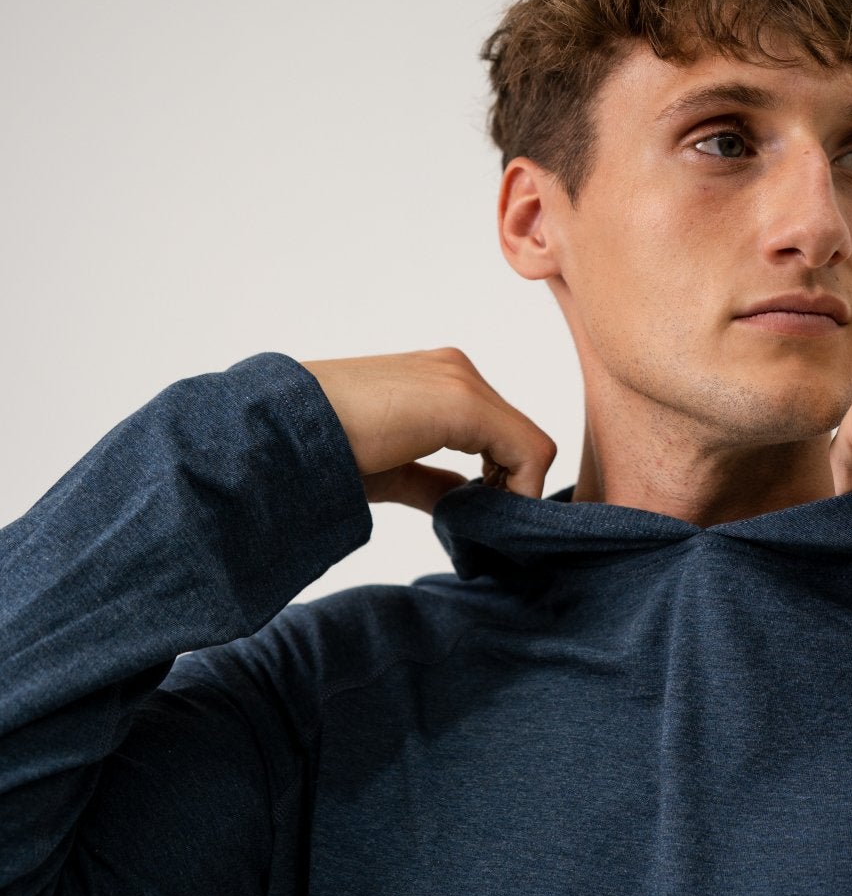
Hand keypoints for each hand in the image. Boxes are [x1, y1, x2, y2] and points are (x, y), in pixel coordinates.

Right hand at [298, 346, 557, 512]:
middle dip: (509, 487)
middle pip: (518, 437)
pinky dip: (519, 491)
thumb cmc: (321, 451)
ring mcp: (462, 381)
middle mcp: (457, 371)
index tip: (474, 515)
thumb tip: (466, 502)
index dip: (499, 479)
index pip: (499, 431)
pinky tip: (479, 514)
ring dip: (513, 491)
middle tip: (476, 525)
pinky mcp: (464, 404)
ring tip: (473, 521)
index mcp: (439, 380)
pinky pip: (529, 452)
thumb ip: (434, 482)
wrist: (279, 433)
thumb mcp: (391, 469)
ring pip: (529, 446)